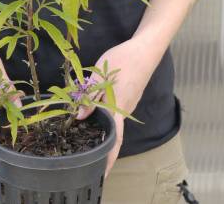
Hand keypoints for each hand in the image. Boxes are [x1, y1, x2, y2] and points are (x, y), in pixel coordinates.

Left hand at [76, 36, 160, 177]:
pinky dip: (105, 115)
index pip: (115, 139)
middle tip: (85, 154)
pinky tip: (94, 112)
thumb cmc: (123, 59)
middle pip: (114, 133)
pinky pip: (116, 111)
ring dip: (102, 127)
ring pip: (114, 120)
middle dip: (101, 145)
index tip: (101, 174)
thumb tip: (79, 118)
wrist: (144, 49)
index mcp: (119, 106)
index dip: (108, 158)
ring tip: (85, 133)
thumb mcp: (101, 74)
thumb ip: (90, 95)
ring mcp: (128, 103)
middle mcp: (126, 109)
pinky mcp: (128, 97)